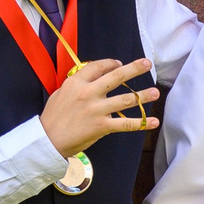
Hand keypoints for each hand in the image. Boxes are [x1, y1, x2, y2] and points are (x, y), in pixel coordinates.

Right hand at [39, 56, 159, 155]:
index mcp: (76, 82)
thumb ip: (77, 84)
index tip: (120, 64)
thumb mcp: (61, 93)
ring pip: (126, 99)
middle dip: (134, 69)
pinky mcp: (102, 126)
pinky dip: (142, 123)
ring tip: (155, 92)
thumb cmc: (52, 117)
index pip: (98, 66)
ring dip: (143, 95)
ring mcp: (96, 109)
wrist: (47, 140)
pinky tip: (154, 122)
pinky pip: (126, 123)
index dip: (111, 63)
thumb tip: (91, 78)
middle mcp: (88, 93)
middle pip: (116, 77)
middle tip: (147, 64)